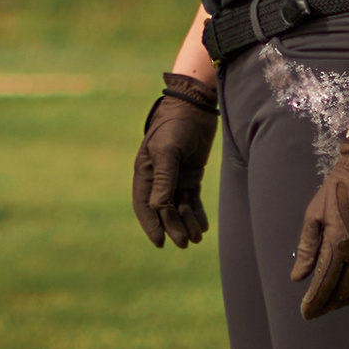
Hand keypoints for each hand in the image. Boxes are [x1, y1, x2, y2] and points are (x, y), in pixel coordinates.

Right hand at [131, 73, 217, 247]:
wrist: (196, 104)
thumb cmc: (177, 125)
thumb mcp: (168, 152)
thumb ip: (164, 181)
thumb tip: (159, 209)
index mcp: (146, 170)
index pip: (145, 204)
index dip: (151, 224)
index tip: (160, 242)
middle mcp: (158, 175)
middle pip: (163, 209)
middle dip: (173, 227)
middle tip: (184, 244)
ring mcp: (176, 174)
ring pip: (179, 206)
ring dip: (187, 222)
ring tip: (197, 238)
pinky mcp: (192, 172)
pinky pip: (192, 198)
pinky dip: (197, 212)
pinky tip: (204, 226)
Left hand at [292, 141, 348, 317]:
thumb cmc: (334, 193)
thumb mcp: (313, 217)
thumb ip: (307, 250)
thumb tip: (297, 278)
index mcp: (337, 244)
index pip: (324, 283)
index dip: (314, 301)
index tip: (306, 313)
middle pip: (341, 290)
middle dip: (326, 303)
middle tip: (316, 311)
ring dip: (345, 300)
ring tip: (332, 304)